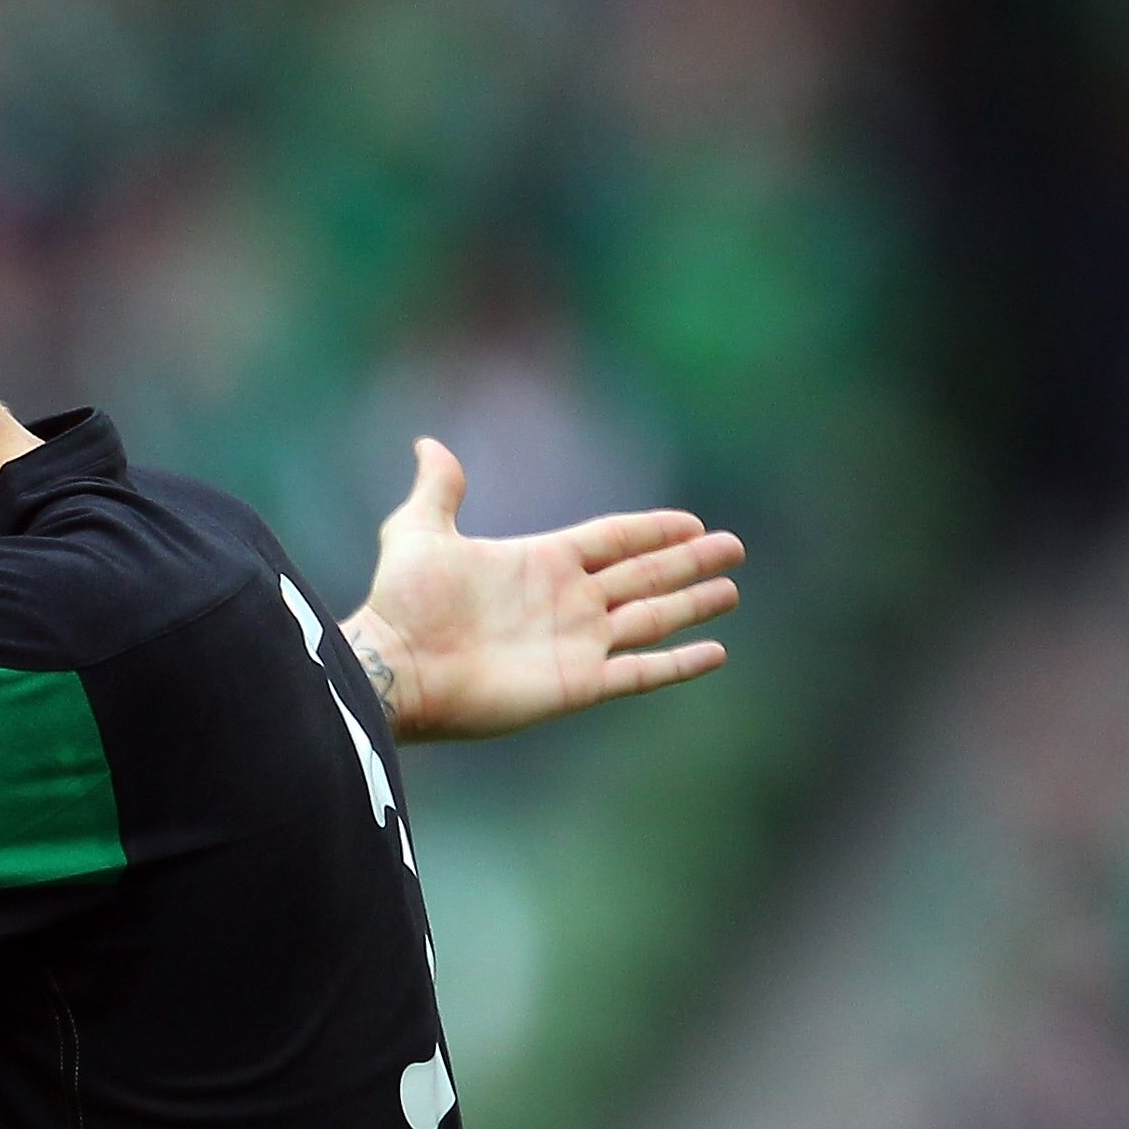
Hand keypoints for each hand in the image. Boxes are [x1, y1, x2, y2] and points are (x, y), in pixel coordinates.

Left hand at [347, 438, 744, 743]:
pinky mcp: (578, 685)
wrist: (396, 668)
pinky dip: (680, 664)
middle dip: (688, 561)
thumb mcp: (418, 533)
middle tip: (733, 547)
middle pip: (644, 575)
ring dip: (693, 604)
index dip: (652, 531)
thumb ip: (437, 490)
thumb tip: (429, 443)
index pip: (612, 540)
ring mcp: (575, 644)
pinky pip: (642, 672)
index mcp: (540, 562)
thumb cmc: (403, 604)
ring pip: (652, 619)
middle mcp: (566, 602)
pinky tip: (716, 652)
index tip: (691, 523)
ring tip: (730, 589)